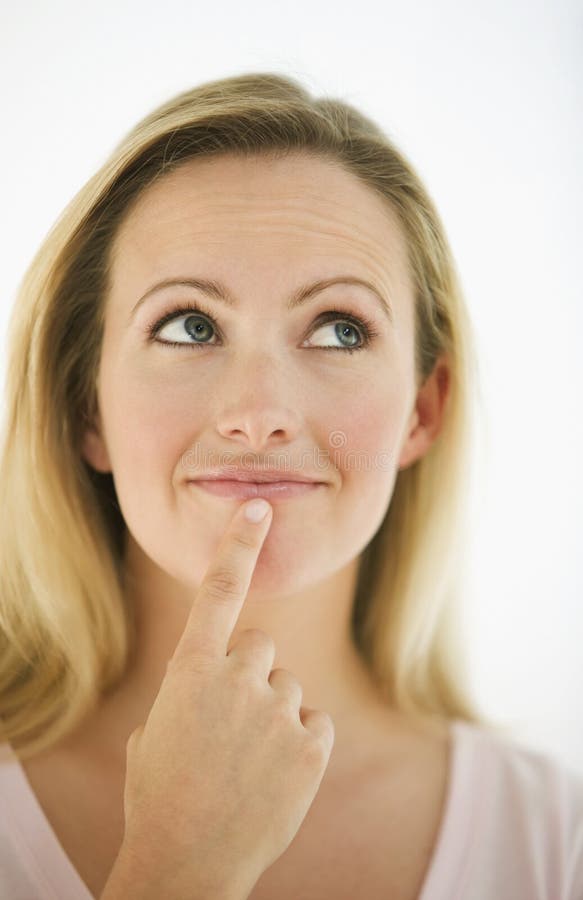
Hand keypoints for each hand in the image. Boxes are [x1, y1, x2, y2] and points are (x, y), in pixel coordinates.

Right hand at [103, 498, 334, 899]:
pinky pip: (313, 723)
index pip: (219, 593)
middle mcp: (237, 680)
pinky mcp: (311, 746)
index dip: (238, 546)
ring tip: (246, 764)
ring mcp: (277, 712)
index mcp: (190, 671)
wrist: (187, 865)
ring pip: (287, 688)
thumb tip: (214, 689)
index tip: (258, 507)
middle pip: (261, 647)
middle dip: (250, 674)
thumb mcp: (155, 735)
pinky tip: (275, 777)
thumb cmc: (160, 797)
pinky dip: (299, 744)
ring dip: (272, 716)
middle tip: (231, 725)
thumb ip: (189, 696)